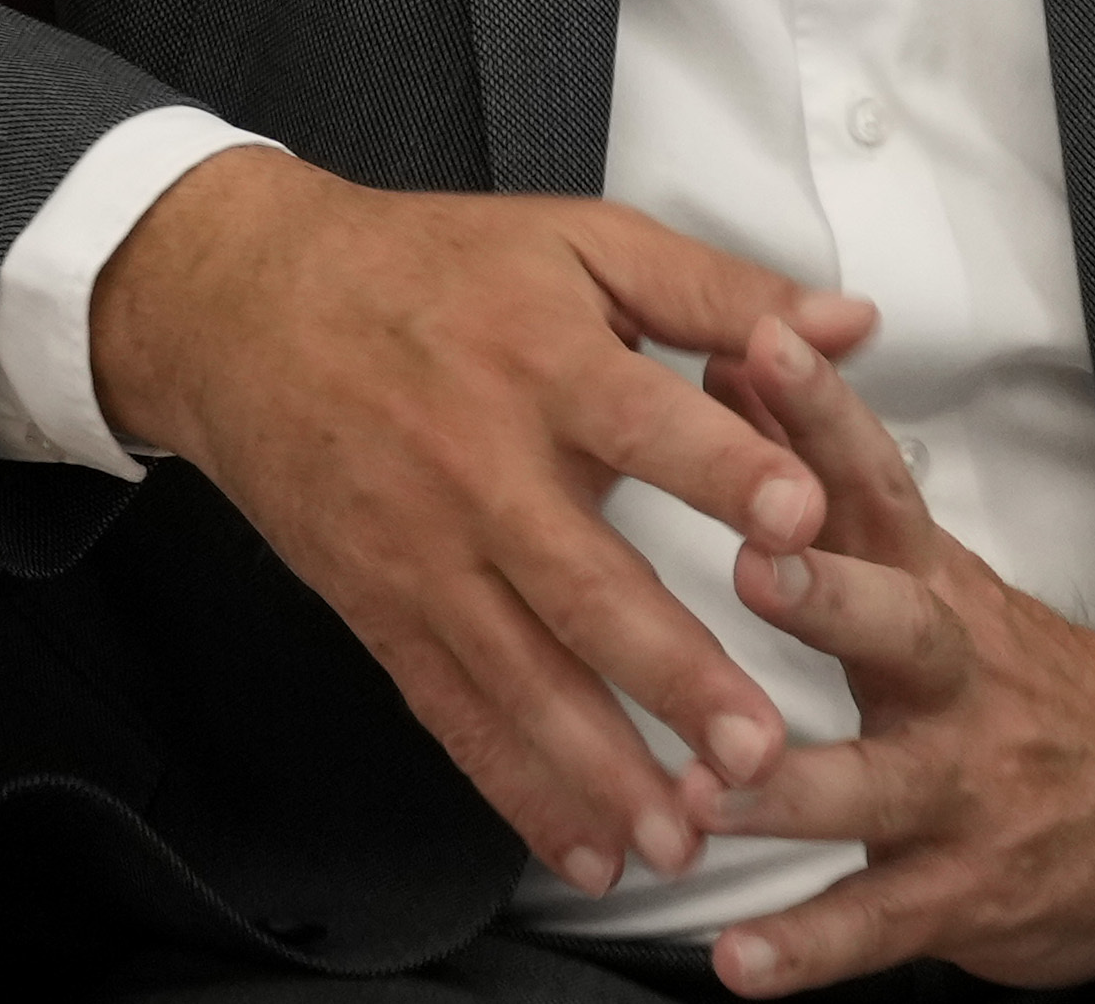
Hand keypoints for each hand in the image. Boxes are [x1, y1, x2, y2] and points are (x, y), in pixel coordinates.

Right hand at [88, 152, 879, 895]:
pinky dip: (518, 791)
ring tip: (686, 839)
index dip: (724, 467)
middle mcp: (483, 465)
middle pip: (585, 583)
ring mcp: (426, 551)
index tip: (803, 519)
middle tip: (758, 752)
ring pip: (521, 676)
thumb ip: (717, 290)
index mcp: (544, 359)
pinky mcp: (384, 609)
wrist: (243, 308)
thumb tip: (851, 323)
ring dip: (604, 767)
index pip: (645, 421)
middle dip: (673, 675)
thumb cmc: (428, 269)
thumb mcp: (576, 242)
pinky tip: (587, 851)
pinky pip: (456, 714)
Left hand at [688, 319, 1094, 991]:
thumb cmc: (1012, 676)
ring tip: (705, 797)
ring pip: (876, 788)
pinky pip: (879, 924)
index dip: (825, 416)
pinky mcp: (964, 892)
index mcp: (938, 590)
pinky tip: (740, 963)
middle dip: (827, 594)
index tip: (761, 348)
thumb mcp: (930, 569)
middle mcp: (956, 681)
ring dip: (789, 791)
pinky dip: (809, 948)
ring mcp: (965, 791)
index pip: (881, 486)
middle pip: (898, 624)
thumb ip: (823, 476)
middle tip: (755, 563)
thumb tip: (725, 354)